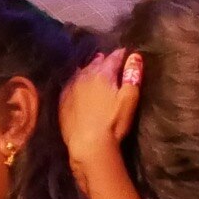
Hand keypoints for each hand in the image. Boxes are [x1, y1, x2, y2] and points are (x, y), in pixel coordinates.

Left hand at [58, 50, 141, 165]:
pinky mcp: (63, 100)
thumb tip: (135, 56)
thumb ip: (132, 76)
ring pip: (81, 72)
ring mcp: (71, 88)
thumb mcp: (129, 99)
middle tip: (109, 61)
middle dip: (104, 61)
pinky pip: (70, 84)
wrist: (87, 144)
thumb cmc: (113, 122)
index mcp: (103, 74)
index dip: (121, 55)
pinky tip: (78, 84)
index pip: (114, 58)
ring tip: (94, 69)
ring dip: (89, 69)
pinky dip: (77, 81)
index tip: (126, 54)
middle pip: (96, 63)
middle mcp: (85, 76)